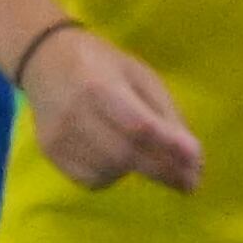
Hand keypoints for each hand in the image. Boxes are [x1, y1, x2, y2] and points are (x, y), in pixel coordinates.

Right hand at [20, 22, 202, 193]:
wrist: (45, 60)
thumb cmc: (103, 65)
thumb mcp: (140, 77)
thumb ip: (165, 115)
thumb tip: (193, 159)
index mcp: (99, 86)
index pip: (139, 125)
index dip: (169, 146)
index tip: (196, 162)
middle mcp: (75, 114)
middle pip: (125, 154)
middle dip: (162, 170)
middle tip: (189, 181)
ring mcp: (59, 136)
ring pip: (110, 171)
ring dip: (139, 171)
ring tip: (150, 159)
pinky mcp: (50, 153)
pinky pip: (90, 179)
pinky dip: (113, 176)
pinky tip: (118, 161)